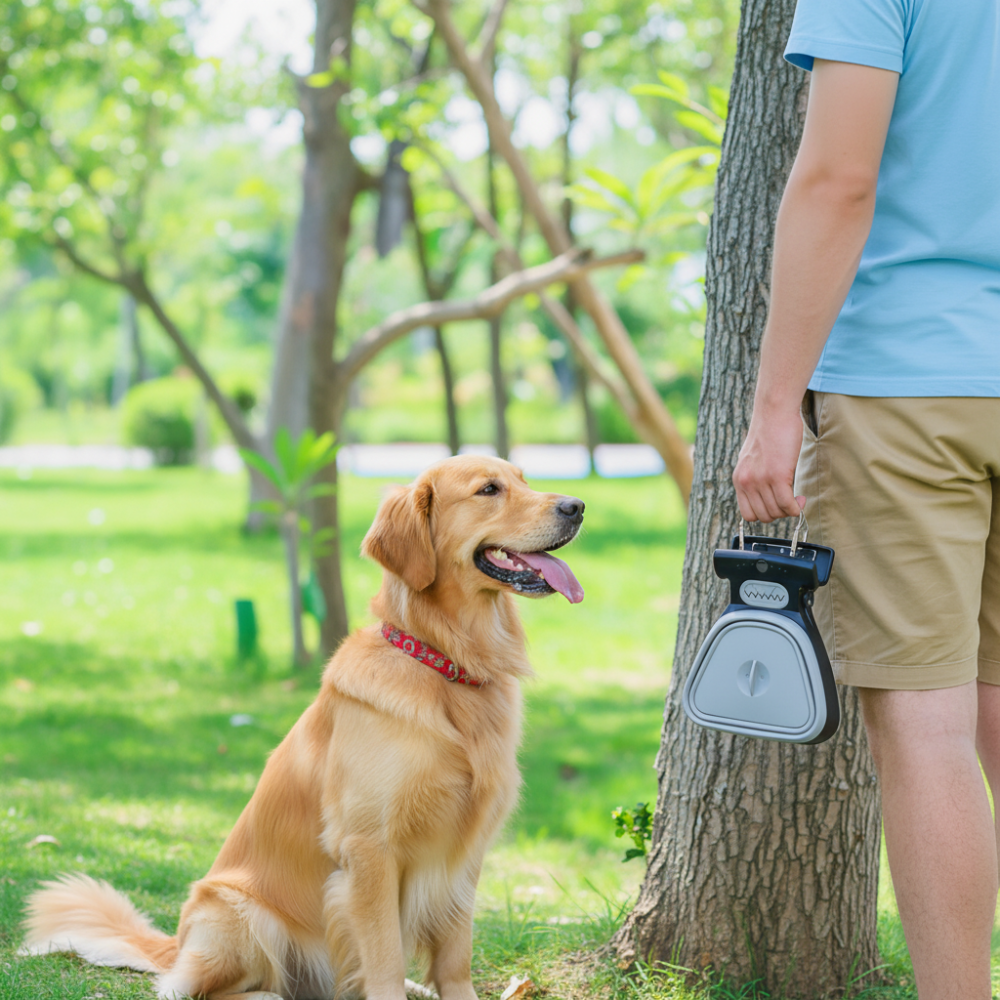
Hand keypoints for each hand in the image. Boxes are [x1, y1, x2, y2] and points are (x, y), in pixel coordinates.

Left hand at [732, 404, 806, 523]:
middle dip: (780, 513)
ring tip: (797, 498)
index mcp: (739, 480)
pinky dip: (796, 507)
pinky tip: (801, 499)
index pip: (748, 515)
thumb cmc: (768, 433)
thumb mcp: (751, 459)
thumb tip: (764, 495)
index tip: (776, 505)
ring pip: (777, 512)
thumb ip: (753, 478)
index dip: (765, 514)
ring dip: (790, 509)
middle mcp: (746, 482)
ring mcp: (761, 480)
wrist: (773, 413)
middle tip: (790, 501)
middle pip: (764, 516)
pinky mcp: (777, 476)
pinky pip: (787, 505)